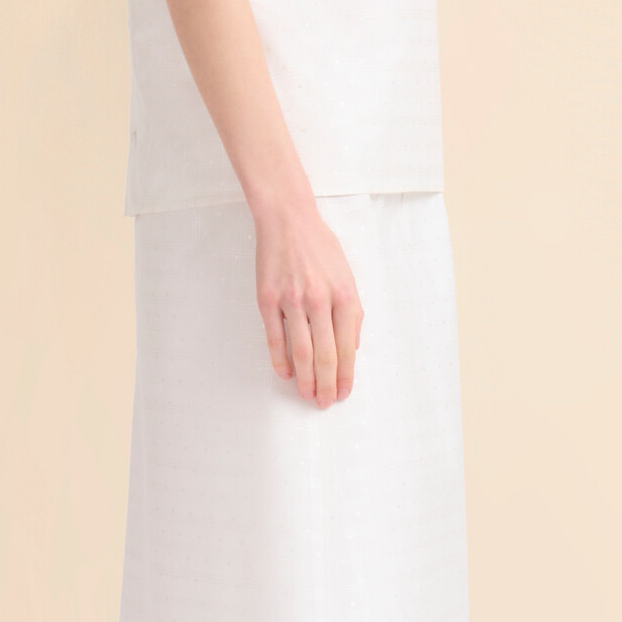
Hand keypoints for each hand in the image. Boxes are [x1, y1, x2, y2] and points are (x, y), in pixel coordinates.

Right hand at [254, 201, 362, 406]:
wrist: (288, 220)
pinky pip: (275, 337)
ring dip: (305, 378)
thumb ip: (353, 311)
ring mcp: (292, 300)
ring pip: (301, 351)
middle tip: (325, 402)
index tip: (343, 392)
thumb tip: (352, 347)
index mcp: (343, 295)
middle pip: (324, 354)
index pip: (346, 346)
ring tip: (307, 395)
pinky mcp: (268, 299)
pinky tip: (285, 373)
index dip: (345, 374)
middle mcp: (319, 300)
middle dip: (326, 384)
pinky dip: (280, 359)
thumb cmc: (320, 247)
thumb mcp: (347, 276)